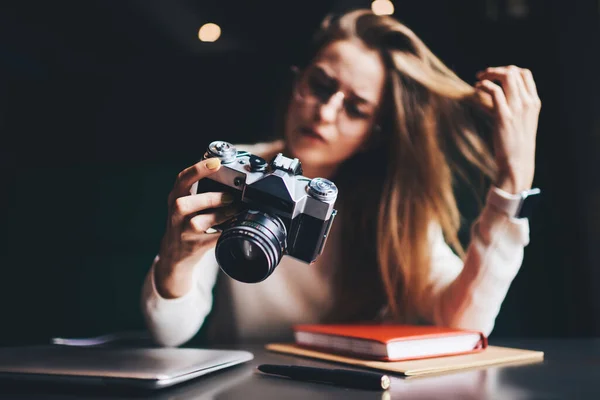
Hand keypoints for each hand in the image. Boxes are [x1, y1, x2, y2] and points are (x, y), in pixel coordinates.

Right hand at [155, 157, 235, 297]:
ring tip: (233, 211)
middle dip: (208, 199)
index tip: (216, 163)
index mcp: (175, 198)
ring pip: (196, 223)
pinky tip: (232, 226)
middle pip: (183, 204)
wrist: (174, 254)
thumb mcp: (186, 203)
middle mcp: (175, 214)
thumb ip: (199, 190)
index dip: (198, 169)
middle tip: (229, 197)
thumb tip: (230, 175)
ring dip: (218, 216)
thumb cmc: (185, 223)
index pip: (182, 179)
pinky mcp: (192, 246)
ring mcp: (182, 232)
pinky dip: (223, 232)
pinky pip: (210, 240)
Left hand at [475, 65, 541, 193]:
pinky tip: (476, 89)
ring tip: (478, 80)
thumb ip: (510, 106)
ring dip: (489, 75)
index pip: (525, 74)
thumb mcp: (519, 122)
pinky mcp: (504, 117)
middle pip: (514, 72)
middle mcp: (528, 103)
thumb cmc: (514, 145)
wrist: (517, 164)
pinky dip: (484, 86)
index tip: (495, 75)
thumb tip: (489, 94)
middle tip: (482, 75)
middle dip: (496, 70)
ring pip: (506, 77)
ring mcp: (518, 109)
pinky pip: (495, 92)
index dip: (508, 70)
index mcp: (534, 103)